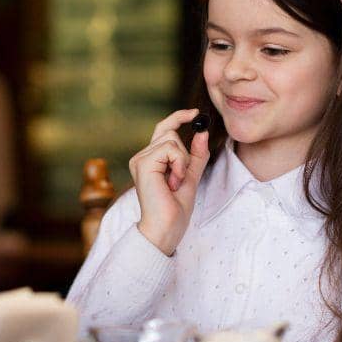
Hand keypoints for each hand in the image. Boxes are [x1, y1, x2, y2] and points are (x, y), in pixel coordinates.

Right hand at [129, 109, 210, 255]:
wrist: (166, 228)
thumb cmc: (175, 209)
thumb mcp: (191, 176)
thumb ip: (196, 155)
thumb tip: (202, 132)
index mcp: (150, 160)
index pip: (163, 128)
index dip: (178, 117)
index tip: (195, 113)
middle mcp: (141, 157)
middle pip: (170, 132)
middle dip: (184, 153)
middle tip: (181, 177)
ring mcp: (140, 159)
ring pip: (171, 139)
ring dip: (182, 161)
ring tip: (175, 182)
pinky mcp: (143, 163)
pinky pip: (170, 148)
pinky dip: (179, 163)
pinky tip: (173, 181)